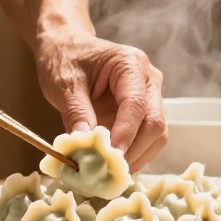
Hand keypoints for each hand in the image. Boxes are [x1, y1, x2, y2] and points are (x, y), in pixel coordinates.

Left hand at [35, 33, 166, 169]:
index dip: (125, 135)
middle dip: (133, 151)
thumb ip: (76, 114)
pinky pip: (146, 139)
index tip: (109, 157)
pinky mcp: (143, 113)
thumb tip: (85, 148)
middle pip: (154, 123)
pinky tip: (112, 165)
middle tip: (108, 171)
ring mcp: (149, 97)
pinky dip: (133, 155)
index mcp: (131, 64)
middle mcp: (148, 80)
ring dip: (136, 157)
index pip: (136, 105)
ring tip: (109, 172)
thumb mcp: (64, 84)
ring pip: (156, 135)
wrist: (66, 48)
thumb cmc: (65, 59)